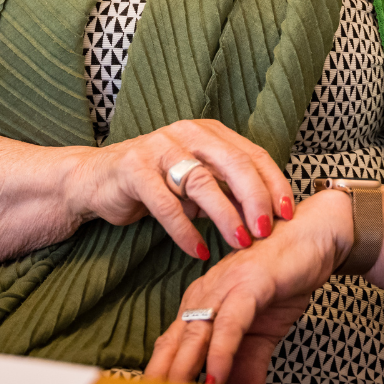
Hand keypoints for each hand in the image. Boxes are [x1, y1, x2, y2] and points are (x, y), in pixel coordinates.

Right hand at [67, 119, 295, 260]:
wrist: (96, 180)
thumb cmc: (154, 183)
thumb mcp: (196, 184)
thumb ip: (227, 193)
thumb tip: (268, 217)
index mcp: (208, 132)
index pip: (252, 154)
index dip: (274, 183)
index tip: (287, 214)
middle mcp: (186, 133)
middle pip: (233, 163)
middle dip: (255, 199)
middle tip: (266, 230)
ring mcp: (158, 148)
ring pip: (202, 182)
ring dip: (225, 215)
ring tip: (239, 242)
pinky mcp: (134, 169)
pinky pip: (166, 203)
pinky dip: (185, 231)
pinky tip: (199, 251)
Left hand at [145, 189, 353, 383]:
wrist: (313, 237)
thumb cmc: (283, 279)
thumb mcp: (260, 333)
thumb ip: (246, 366)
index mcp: (201, 306)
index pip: (171, 347)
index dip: (160, 373)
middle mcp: (204, 296)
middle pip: (173, 345)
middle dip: (161, 376)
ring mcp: (224, 289)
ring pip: (196, 335)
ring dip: (183, 371)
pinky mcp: (249, 285)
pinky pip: (230, 324)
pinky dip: (221, 353)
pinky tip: (216, 377)